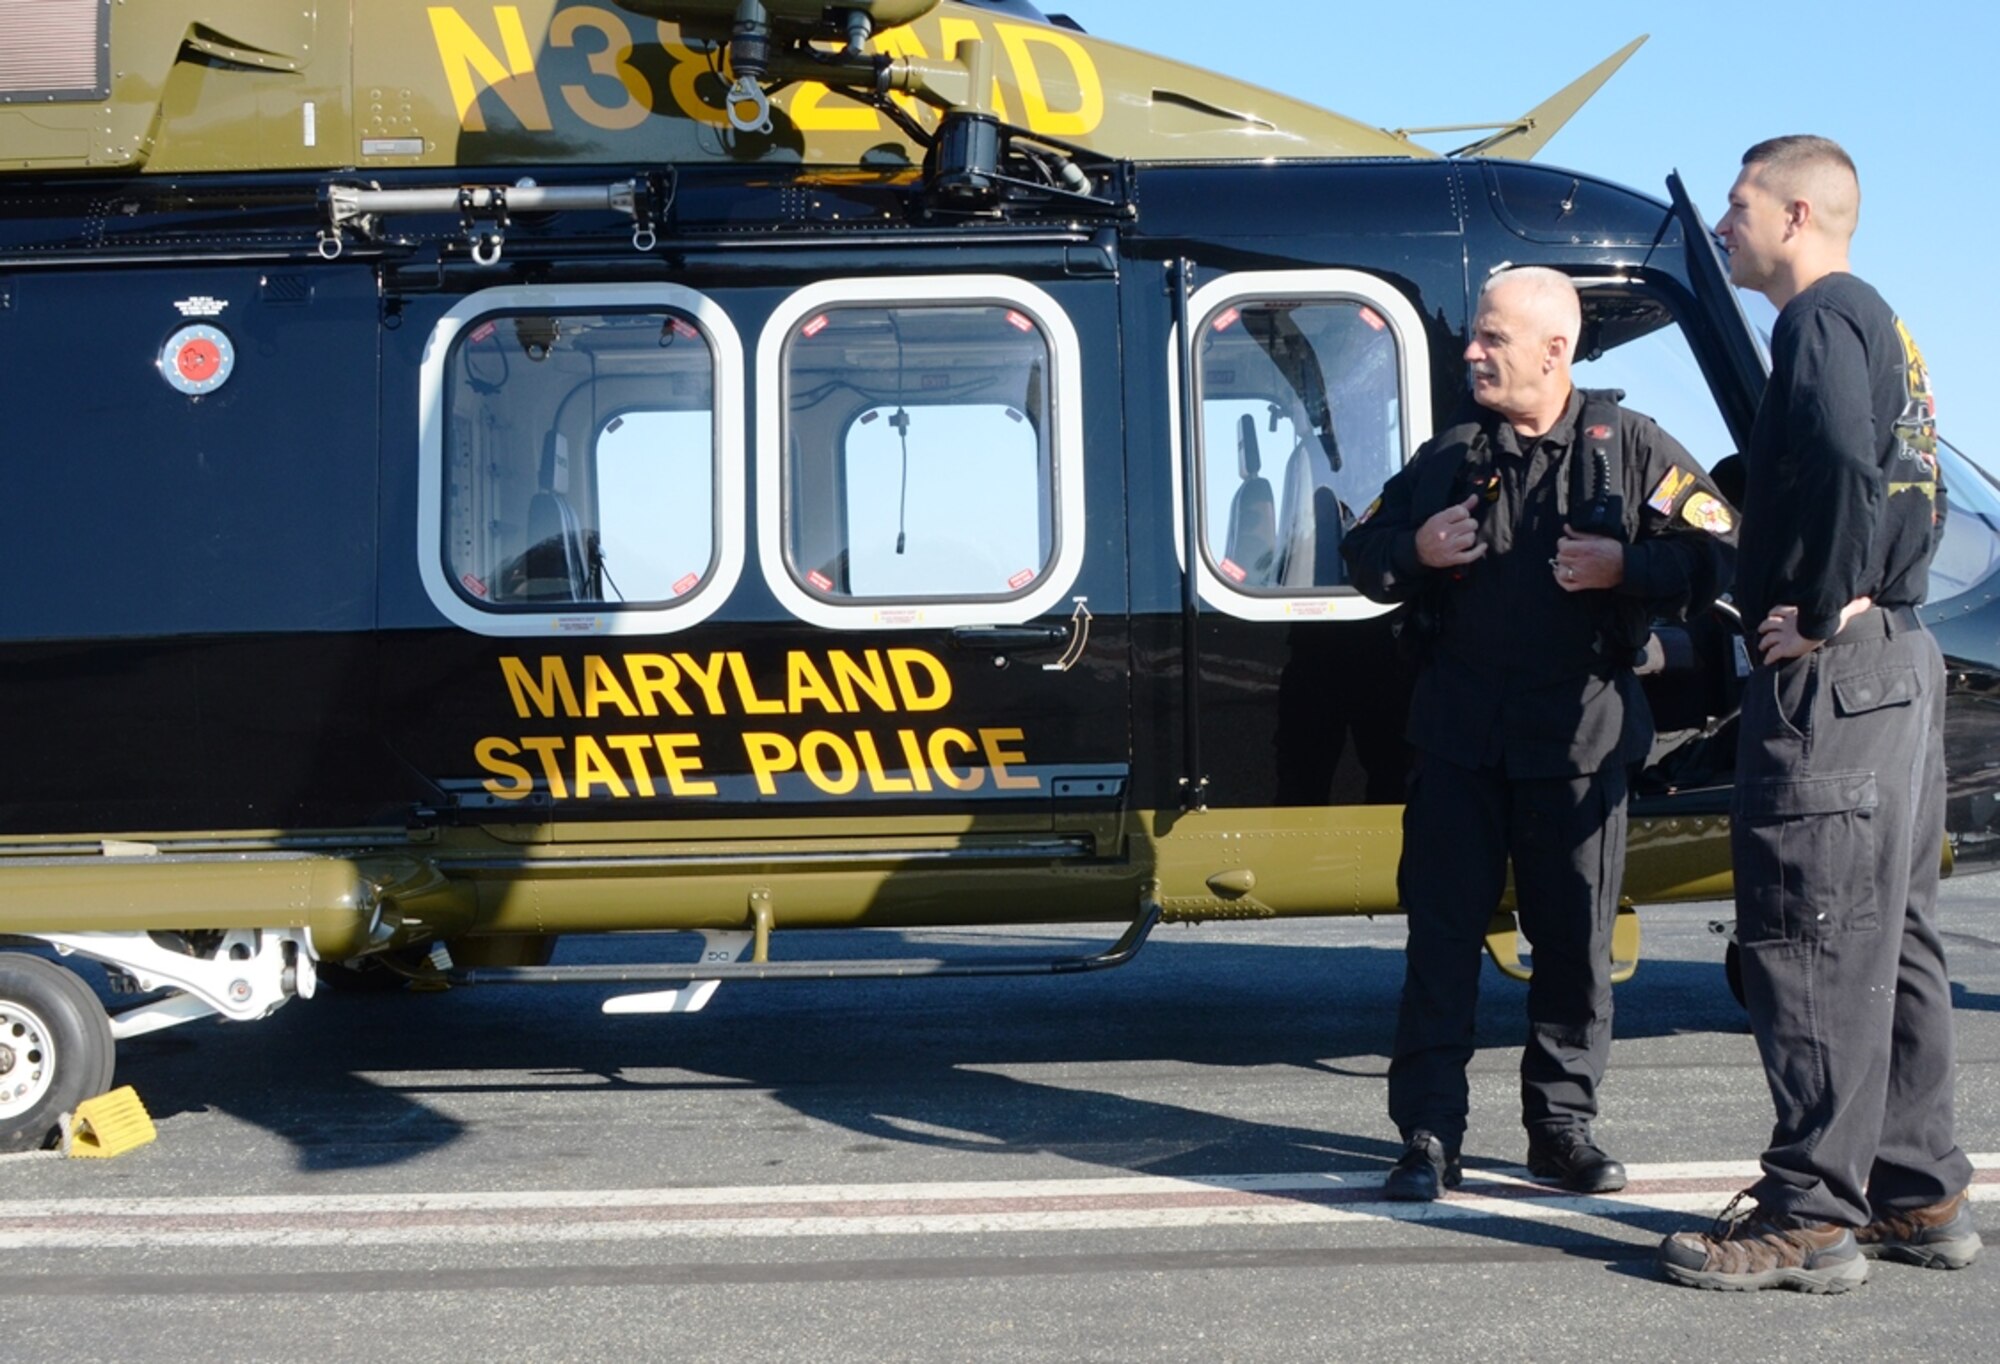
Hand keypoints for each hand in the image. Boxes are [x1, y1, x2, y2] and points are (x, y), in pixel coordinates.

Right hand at [1416, 494, 1486, 568]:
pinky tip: (1483, 546)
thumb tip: (1475, 497)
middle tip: (1464, 528)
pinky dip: (1479, 551)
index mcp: (1439, 520)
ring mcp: (1448, 547)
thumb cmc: (1431, 531)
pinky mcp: (1451, 559)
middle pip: (1470, 524)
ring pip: (1471, 538)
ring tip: (1464, 537)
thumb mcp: (1440, 517)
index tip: (1461, 517)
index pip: (1462, 511)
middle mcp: (1444, 533)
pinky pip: (1470, 556)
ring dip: (1471, 537)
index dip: (1465, 514)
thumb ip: (1460, 507)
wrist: (1418, 551)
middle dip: (1470, 525)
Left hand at [1552, 527, 1624, 591]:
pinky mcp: (1584, 585)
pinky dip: (1561, 580)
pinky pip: (1566, 586)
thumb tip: (1566, 527)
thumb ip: (1579, 534)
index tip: (1567, 541)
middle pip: (1560, 557)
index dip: (1563, 542)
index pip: (1562, 546)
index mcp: (1585, 550)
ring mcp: (1582, 576)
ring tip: (1567, 562)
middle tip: (1570, 551)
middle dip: (1564, 553)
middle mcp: (1581, 563)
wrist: (1626, 566)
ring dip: (1562, 566)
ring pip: (1561, 571)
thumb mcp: (1598, 537)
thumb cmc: (1614, 550)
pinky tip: (1561, 574)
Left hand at [1757, 596, 1871, 663]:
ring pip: (1767, 637)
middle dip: (1764, 627)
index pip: (1779, 609)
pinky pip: (1772, 653)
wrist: (1820, 627)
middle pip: (1769, 623)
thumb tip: (1867, 600)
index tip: (1773, 614)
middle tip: (1762, 631)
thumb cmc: (1829, 618)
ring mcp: (1784, 636)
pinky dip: (1768, 658)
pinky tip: (1767, 661)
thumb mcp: (1841, 610)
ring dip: (1763, 642)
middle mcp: (1786, 624)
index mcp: (1796, 613)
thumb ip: (1852, 607)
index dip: (1775, 612)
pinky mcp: (1784, 647)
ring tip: (1763, 645)